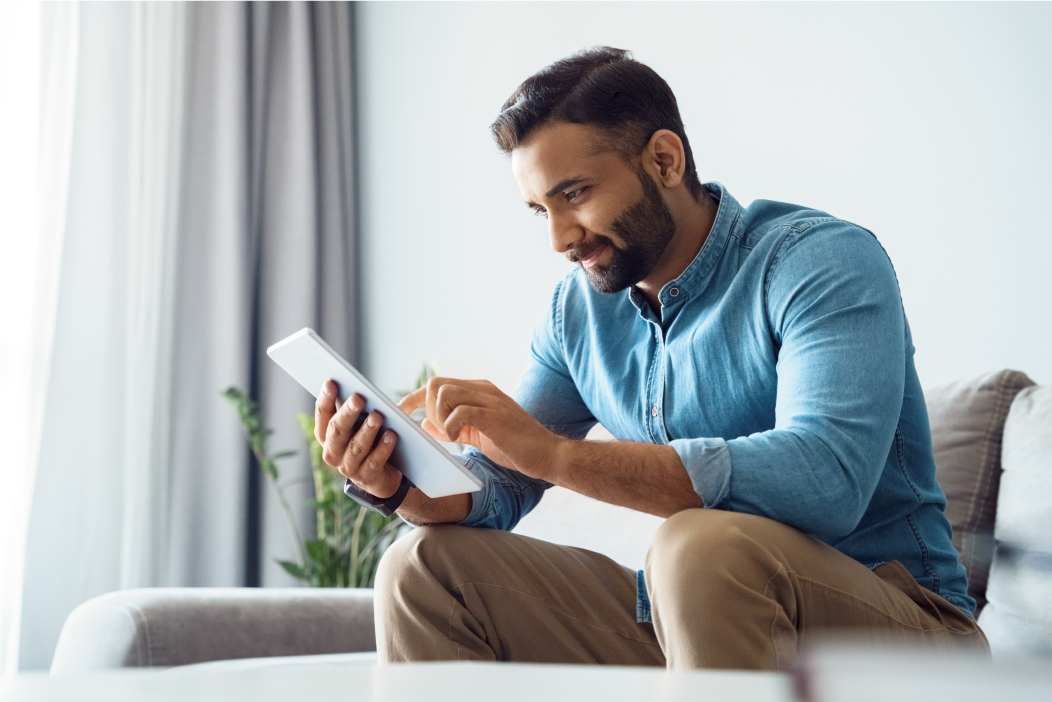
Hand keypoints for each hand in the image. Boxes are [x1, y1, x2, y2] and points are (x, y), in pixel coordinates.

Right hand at [315, 380, 402, 498]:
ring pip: (356, 447)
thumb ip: (353, 410)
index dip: (325, 399)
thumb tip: (356, 387)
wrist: (379, 475)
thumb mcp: (356, 425)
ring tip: (377, 416)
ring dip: (367, 431)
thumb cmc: (367, 441)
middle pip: (337, 431)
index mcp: (326, 436)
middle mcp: (332, 452)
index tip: (331, 382)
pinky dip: (383, 448)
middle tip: (358, 397)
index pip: (322, 415)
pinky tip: (391, 435)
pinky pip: (374, 462)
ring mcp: (348, 467)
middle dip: (347, 414)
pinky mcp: (367, 477)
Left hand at [398, 377, 562, 482]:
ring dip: (438, 417)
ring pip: (444, 393)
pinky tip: (458, 439)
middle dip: (427, 408)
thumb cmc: (513, 446)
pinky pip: (461, 412)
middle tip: (440, 431)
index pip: (437, 384)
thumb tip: (424, 423)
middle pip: (436, 384)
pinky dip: (451, 426)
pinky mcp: (494, 415)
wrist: (547, 454)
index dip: (414, 397)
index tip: (400, 412)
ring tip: (451, 435)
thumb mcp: (476, 435)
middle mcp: (482, 390)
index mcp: (478, 391)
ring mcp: (489, 400)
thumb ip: (451, 427)